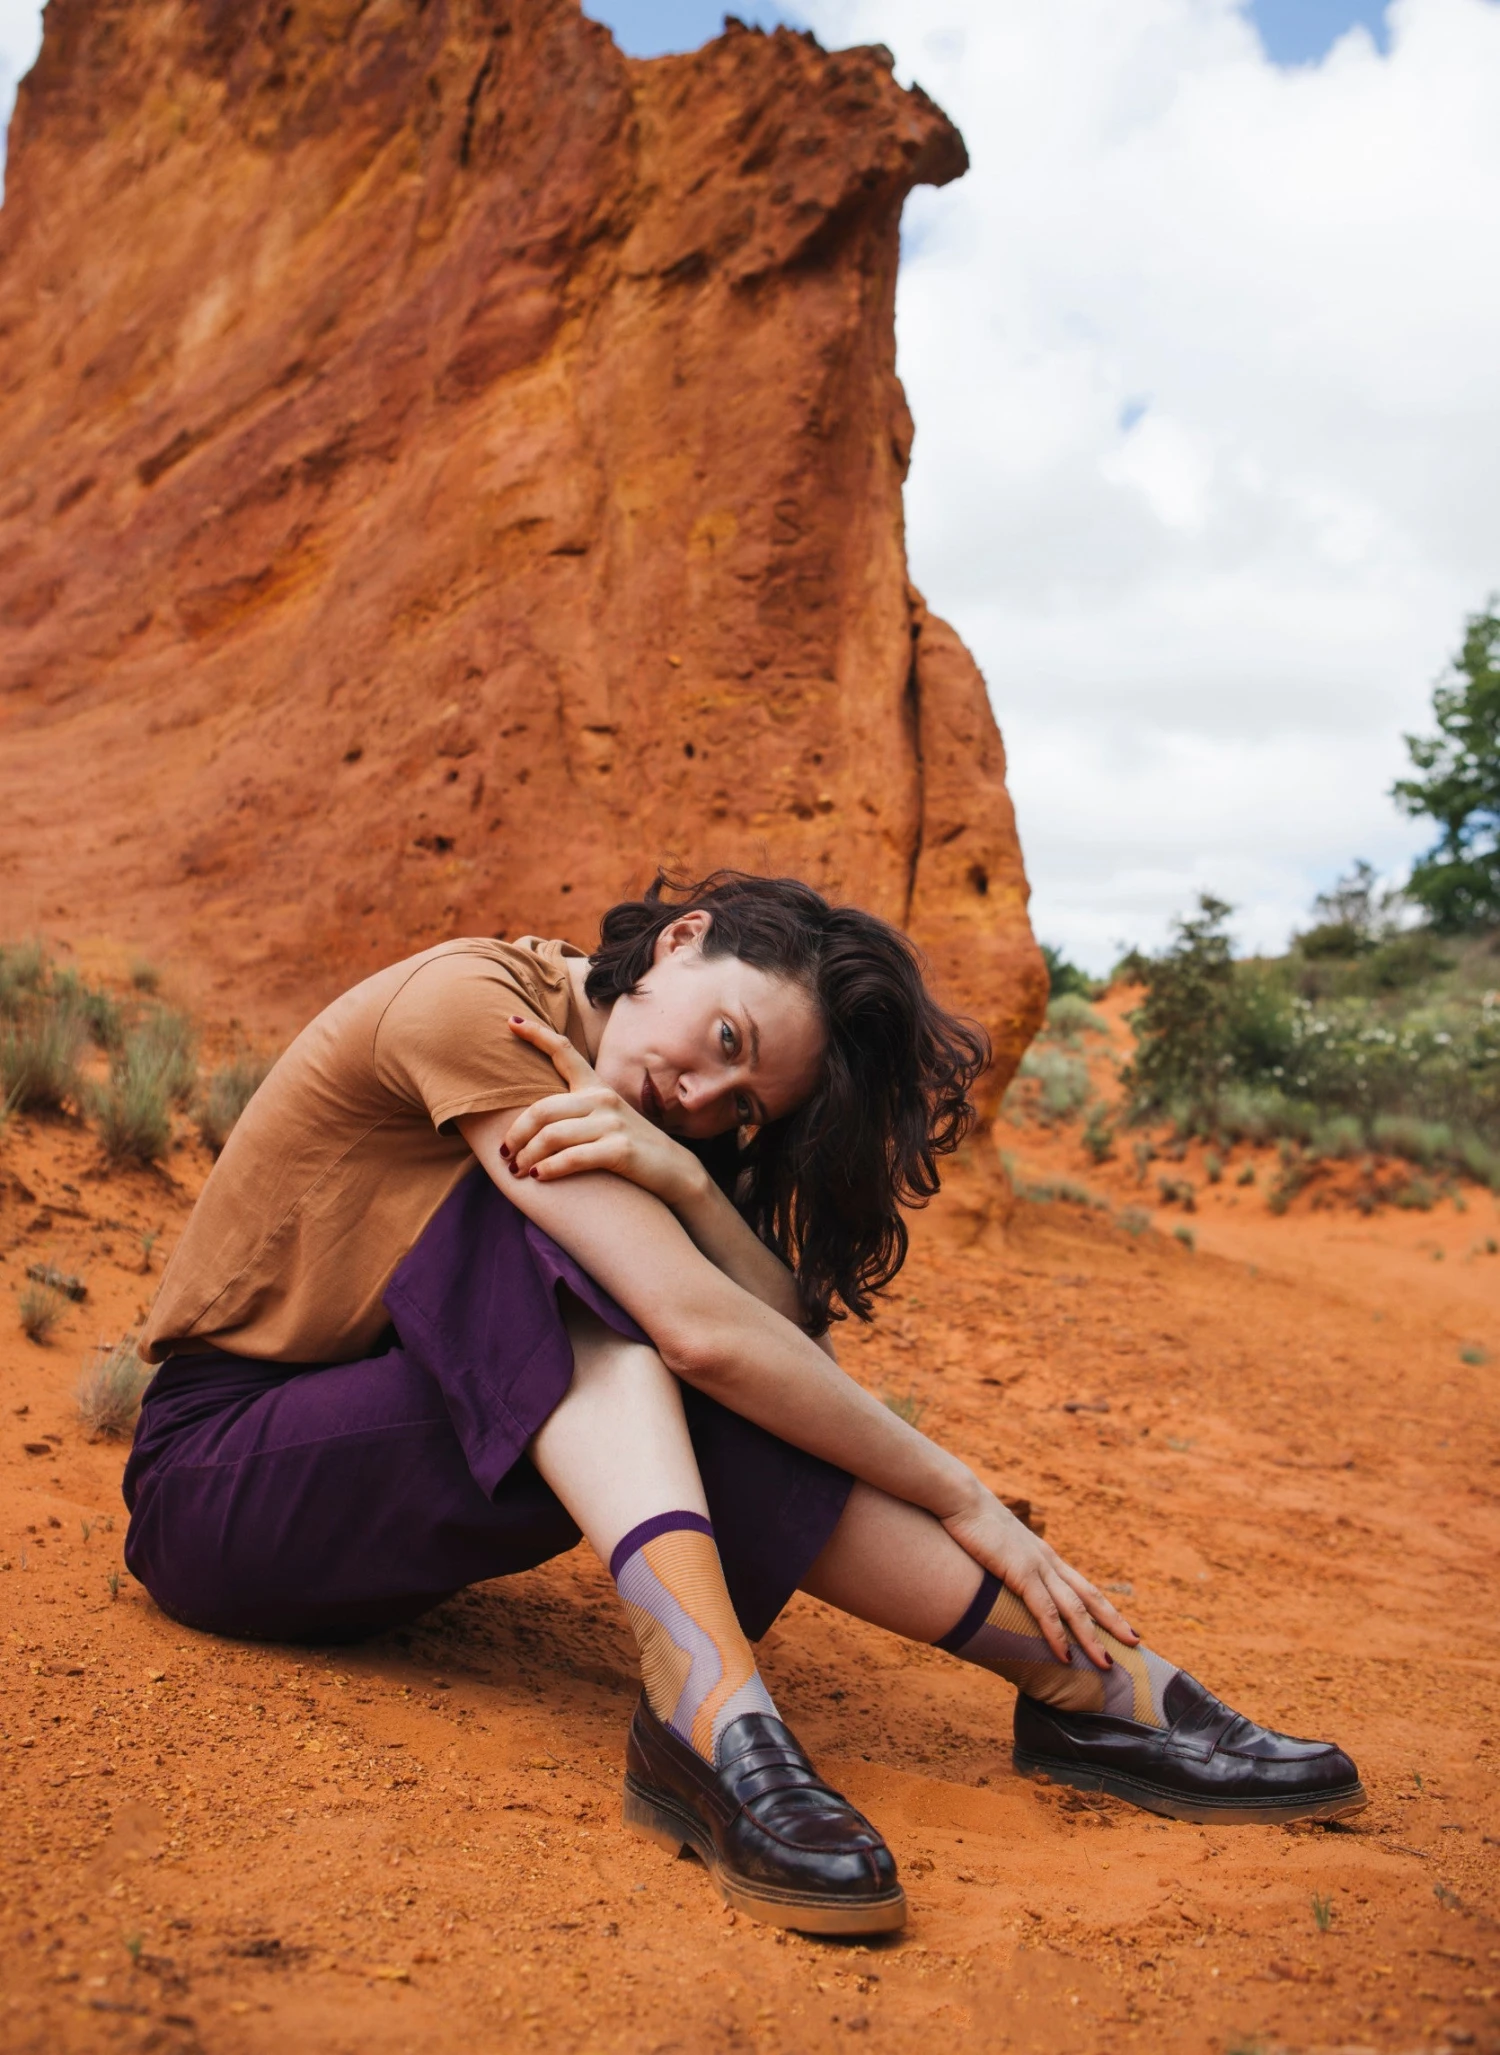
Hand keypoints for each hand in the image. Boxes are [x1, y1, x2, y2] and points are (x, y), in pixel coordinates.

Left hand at [500, 1015, 705, 1209]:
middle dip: (516, 1133)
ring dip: (527, 1156)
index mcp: (596, 1088)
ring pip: (551, 1135)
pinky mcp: (619, 1149)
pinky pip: (572, 1157)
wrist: (675, 1172)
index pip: (564, 1051)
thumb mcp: (606, 1119)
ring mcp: (612, 1124)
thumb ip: (576, 1110)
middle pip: (542, 1108)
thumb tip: (534, 1117)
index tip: (510, 1020)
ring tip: (516, 1170)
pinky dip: (549, 1169)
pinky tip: (538, 1177)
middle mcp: (602, 1100)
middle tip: (504, 1155)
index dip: (536, 1034)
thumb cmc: (632, 1148)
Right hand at [938, 1478, 1138, 1666]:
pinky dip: (1058, 1636)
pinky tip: (1066, 1656)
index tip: (1120, 1624)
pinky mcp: (1020, 1572)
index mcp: (1043, 1555)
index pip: (1081, 1585)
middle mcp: (1047, 1561)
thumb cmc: (971, 1520)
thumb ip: (1003, 1562)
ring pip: (1074, 1609)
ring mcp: (1036, 1566)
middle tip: (1136, 1643)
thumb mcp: (994, 1546)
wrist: (960, 1498)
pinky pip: (1045, 1611)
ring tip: (1107, 1664)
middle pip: (1089, 1597)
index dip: (1102, 1606)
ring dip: (1091, 1638)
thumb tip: (999, 1575)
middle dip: (1113, 1622)